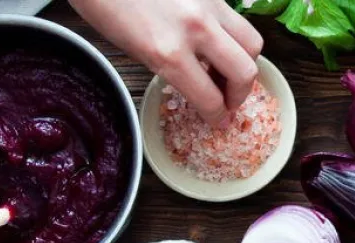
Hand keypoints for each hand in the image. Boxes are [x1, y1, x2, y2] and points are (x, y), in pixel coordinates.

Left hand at [71, 0, 262, 123]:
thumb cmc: (102, 3)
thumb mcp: (132, 47)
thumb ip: (169, 66)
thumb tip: (196, 80)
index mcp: (168, 52)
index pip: (210, 98)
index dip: (217, 116)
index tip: (219, 120)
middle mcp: (195, 28)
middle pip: (244, 71)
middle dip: (240, 93)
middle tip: (228, 98)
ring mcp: (208, 3)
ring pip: (252, 41)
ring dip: (244, 61)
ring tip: (226, 67)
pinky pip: (234, 18)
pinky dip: (231, 35)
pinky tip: (214, 39)